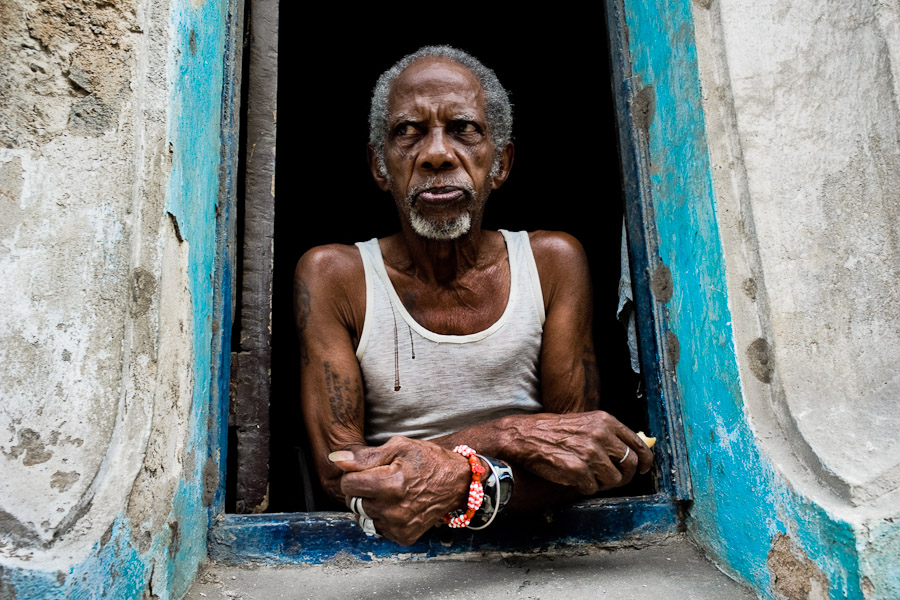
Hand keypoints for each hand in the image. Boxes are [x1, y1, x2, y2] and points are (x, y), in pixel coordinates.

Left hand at [329, 436, 471, 545]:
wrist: (457, 482)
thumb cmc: (428, 460)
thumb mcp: (399, 447)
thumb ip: (364, 456)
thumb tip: (336, 459)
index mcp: (391, 484)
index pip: (348, 484)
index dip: (354, 474)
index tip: (369, 470)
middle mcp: (393, 509)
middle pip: (353, 502)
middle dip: (360, 490)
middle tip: (380, 480)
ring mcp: (399, 526)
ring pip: (363, 516)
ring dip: (370, 504)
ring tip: (388, 493)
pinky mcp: (404, 537)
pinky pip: (378, 528)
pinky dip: (382, 517)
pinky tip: (396, 505)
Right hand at [510, 410, 653, 493]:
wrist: (525, 437)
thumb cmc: (553, 431)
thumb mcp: (585, 423)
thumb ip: (608, 435)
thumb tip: (631, 453)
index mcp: (605, 421)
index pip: (637, 444)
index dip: (645, 460)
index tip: (644, 469)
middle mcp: (601, 435)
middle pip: (631, 464)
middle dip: (625, 476)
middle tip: (613, 479)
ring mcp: (590, 453)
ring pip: (614, 480)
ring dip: (603, 483)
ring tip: (588, 475)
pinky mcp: (578, 470)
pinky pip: (593, 488)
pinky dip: (585, 487)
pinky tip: (574, 477)